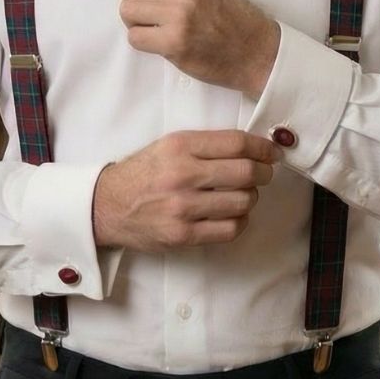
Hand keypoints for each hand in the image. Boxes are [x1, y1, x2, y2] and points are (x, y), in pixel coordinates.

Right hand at [92, 129, 277, 250]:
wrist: (107, 205)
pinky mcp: (182, 234)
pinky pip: (230, 229)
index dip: (263, 147)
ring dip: (251, 198)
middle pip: (246, 172)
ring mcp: (183, 207)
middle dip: (264, 173)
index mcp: (180, 145)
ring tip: (243, 194)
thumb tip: (252, 147)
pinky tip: (233, 214)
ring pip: (243, 202)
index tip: (272, 152)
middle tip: (264, 173)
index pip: (237, 143)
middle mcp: (182, 174)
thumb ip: (206, 145)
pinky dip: (240, 221)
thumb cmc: (144, 172)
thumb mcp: (169, 145)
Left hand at [114, 0, 280, 96]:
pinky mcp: (175, 42)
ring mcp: (180, 13)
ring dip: (134, 21)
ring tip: (153, 24)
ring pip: (127, 11)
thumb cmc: (228, 11)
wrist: (254, 49)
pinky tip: (159, 39)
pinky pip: (135, 37)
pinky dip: (142, 41)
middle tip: (143, 8)